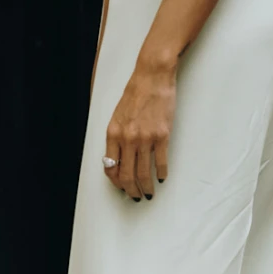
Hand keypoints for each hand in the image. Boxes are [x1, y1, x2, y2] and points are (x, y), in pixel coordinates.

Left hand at [105, 60, 173, 199]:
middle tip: (136, 196)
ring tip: (149, 193)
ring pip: (143, 173)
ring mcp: (145, 138)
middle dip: (131, 190)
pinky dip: (161, 174)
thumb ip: (117, 137)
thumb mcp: (118, 116)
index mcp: (113, 134)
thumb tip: (119, 159)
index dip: (115, 182)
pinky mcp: (162, 136)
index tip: (121, 187)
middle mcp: (127, 138)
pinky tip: (162, 178)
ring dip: (146, 187)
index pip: (110, 167)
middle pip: (126, 175)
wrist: (152, 77)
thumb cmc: (135, 93)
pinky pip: (161, 162)